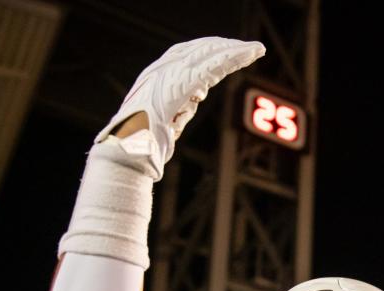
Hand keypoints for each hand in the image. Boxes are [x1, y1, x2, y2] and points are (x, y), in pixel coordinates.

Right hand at [98, 37, 265, 178]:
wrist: (128, 151)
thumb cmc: (141, 142)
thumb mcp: (162, 120)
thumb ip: (177, 107)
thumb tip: (189, 103)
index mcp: (155, 76)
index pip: (185, 55)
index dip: (209, 51)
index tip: (229, 52)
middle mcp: (161, 70)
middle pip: (199, 50)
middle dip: (226, 47)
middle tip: (249, 49)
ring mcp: (169, 76)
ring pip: (208, 55)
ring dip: (234, 51)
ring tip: (255, 50)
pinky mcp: (180, 85)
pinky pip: (211, 69)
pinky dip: (230, 60)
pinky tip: (246, 56)